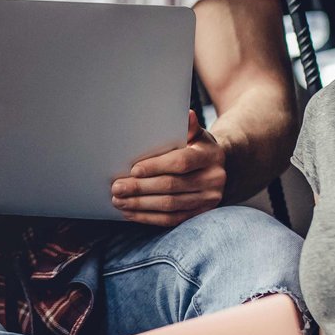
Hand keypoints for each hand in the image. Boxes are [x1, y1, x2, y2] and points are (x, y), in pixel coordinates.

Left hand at [113, 109, 226, 226]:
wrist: (218, 167)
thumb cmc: (197, 147)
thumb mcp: (196, 134)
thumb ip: (188, 127)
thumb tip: (185, 114)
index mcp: (210, 156)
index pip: (181, 162)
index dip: (156, 166)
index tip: (133, 170)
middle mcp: (213, 179)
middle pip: (172, 186)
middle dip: (141, 188)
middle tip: (117, 187)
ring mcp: (208, 200)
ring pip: (170, 206)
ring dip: (140, 205)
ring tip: (118, 201)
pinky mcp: (200, 214)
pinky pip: (171, 220)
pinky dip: (148, 217)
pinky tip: (130, 213)